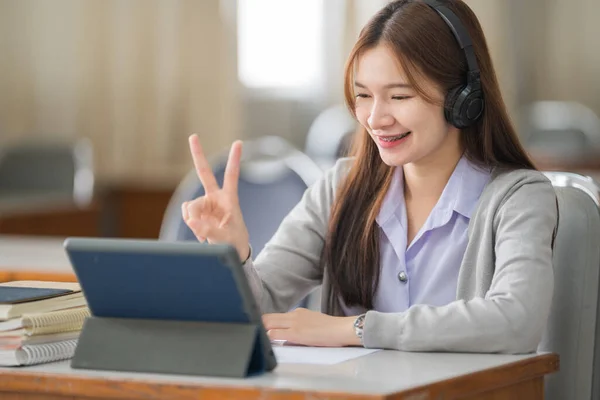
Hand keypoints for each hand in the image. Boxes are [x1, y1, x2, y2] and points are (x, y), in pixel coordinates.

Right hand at [182, 134, 250, 260]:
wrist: (232, 251)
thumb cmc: (235, 242)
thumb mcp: (226, 238)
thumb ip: (209, 230)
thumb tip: (191, 221)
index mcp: (229, 199)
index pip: (231, 176)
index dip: (234, 159)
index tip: (238, 142)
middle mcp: (215, 198)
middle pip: (204, 173)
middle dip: (197, 154)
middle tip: (193, 136)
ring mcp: (205, 205)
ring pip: (190, 206)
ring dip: (193, 219)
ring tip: (204, 233)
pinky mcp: (198, 214)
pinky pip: (188, 215)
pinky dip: (191, 225)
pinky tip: (200, 234)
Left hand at [262, 308, 360, 346]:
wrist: (342, 328)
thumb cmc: (331, 329)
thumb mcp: (313, 323)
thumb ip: (299, 327)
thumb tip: (287, 336)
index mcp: (298, 312)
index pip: (276, 316)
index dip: (265, 322)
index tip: (258, 327)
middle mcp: (294, 315)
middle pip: (268, 317)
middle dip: (259, 324)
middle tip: (251, 330)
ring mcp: (294, 323)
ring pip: (269, 324)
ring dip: (262, 330)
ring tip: (255, 336)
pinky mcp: (296, 333)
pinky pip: (275, 334)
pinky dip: (268, 337)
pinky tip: (265, 342)